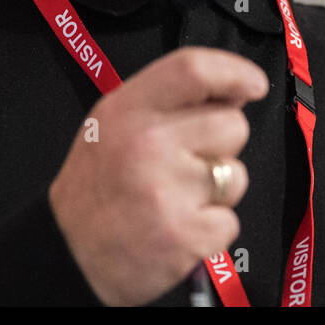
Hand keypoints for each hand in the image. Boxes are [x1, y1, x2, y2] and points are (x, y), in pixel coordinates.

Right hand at [47, 46, 268, 305]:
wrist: (69, 256)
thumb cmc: (100, 184)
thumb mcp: (115, 123)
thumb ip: (169, 100)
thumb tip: (239, 87)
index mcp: (128, 110)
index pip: (194, 69)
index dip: (235, 71)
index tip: (255, 84)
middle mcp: (148, 144)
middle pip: (232, 124)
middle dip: (221, 145)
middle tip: (185, 165)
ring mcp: (168, 191)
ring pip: (237, 174)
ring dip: (217, 190)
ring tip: (177, 199)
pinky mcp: (186, 235)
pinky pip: (229, 221)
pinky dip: (210, 229)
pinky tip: (177, 228)